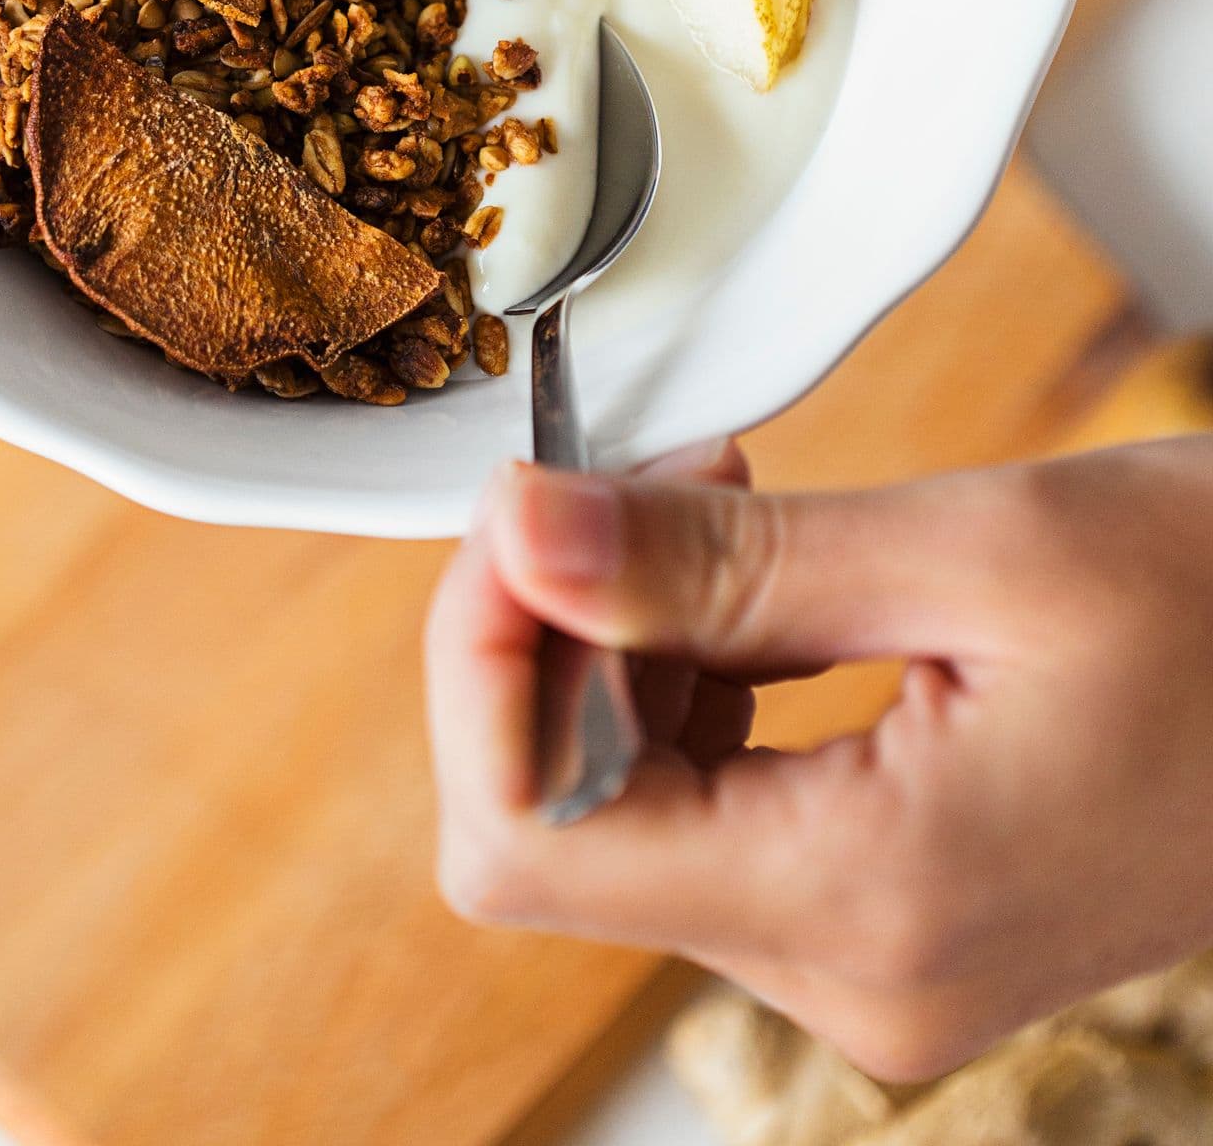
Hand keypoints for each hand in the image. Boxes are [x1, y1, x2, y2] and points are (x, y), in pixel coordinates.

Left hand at [426, 443, 1212, 1079]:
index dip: (479, 662)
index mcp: (869, 903)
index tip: (523, 510)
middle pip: (564, 819)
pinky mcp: (892, 918)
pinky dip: (700, 678)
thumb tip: (516, 535)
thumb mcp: (976, 547)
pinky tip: (766, 577)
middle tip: (654, 477)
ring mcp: (873, 963)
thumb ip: (722, 562)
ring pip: (630, 807)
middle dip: (562, 629)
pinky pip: (716, 807)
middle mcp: (854, 979)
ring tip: (729, 502)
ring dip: (633, 640)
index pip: (525, 836)